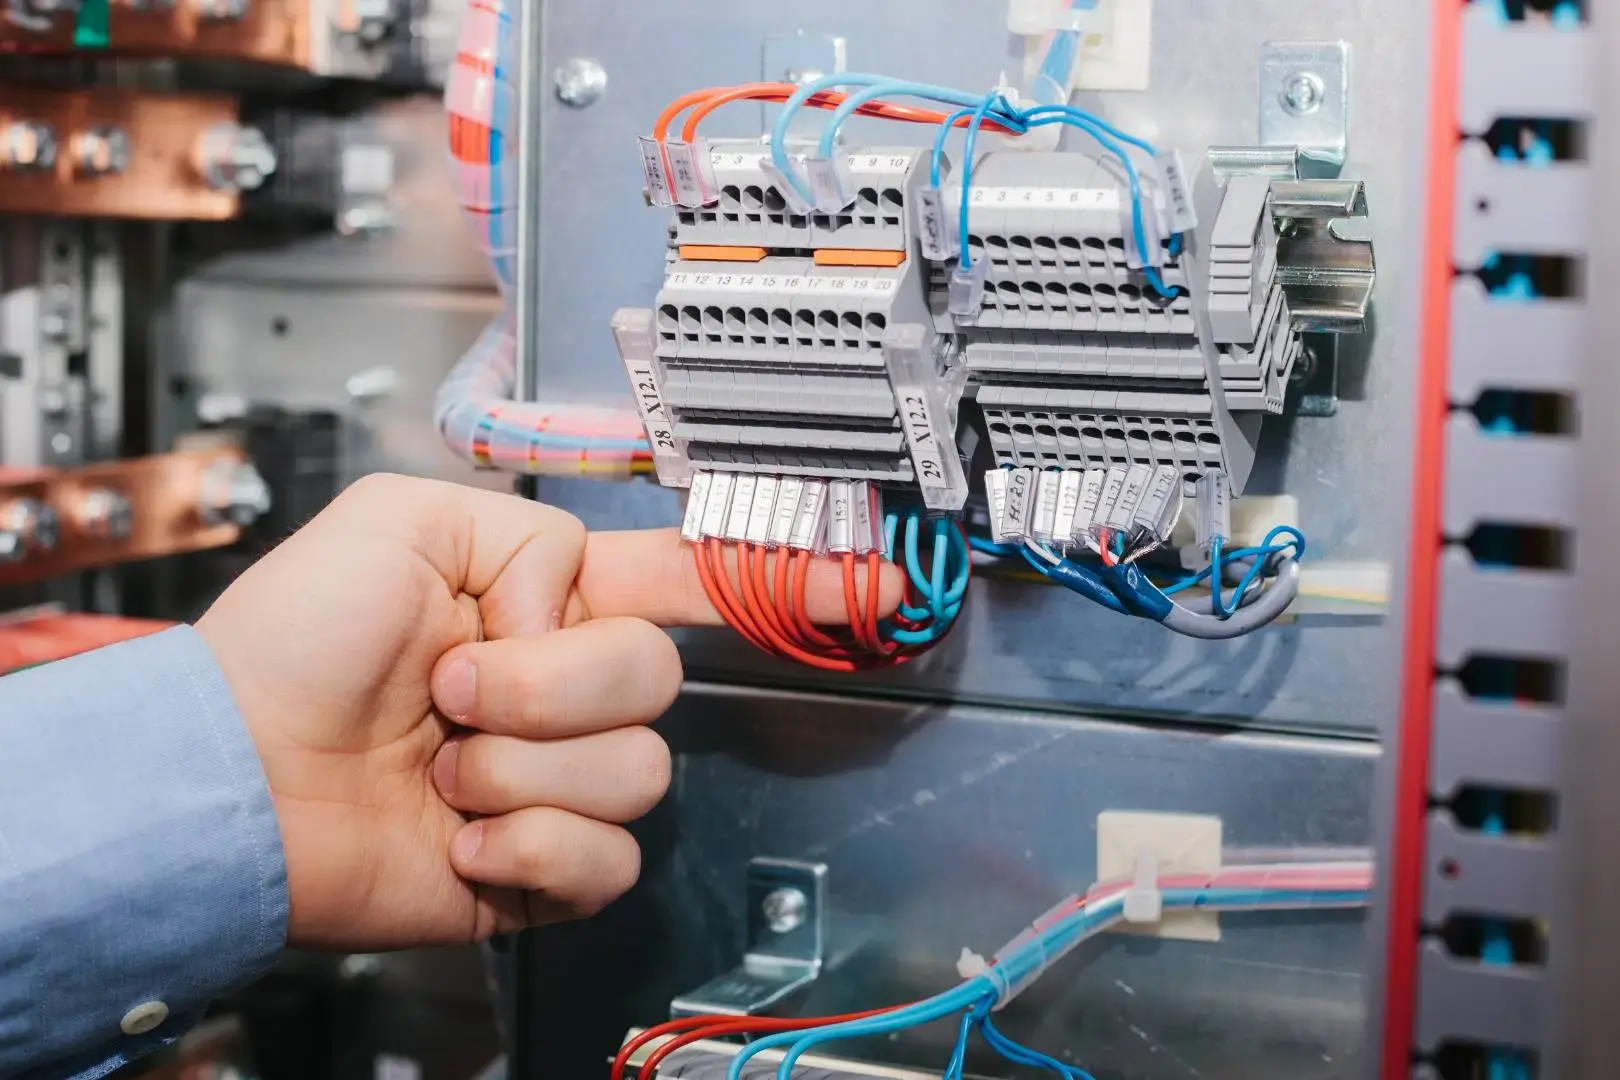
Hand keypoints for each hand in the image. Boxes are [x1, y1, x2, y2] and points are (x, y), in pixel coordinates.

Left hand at [196, 474, 897, 950]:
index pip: (690, 583)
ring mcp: (560, 781)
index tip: (865, 579)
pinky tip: (462, 828)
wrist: (235, 779)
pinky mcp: (546, 866)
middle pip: (657, 678)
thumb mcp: (399, 519)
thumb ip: (526, 534)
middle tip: (457, 685)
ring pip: (635, 771)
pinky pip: (604, 859)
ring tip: (444, 760)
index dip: (780, 578)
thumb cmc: (290, 646)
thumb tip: (570, 621)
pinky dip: (520, 845)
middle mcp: (566, 691)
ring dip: (520, 765)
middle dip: (549, 682)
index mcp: (549, 602)